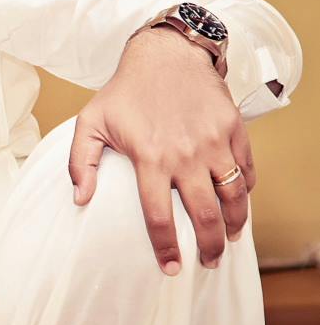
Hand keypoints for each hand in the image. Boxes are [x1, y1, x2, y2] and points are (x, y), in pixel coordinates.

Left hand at [68, 27, 256, 273]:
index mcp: (150, 157)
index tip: (170, 268)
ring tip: (229, 240)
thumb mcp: (90, 121)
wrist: (165, 55)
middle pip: (206, 215)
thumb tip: (79, 199)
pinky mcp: (234, 131)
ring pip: (234, 197)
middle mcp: (186, 155)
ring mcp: (214, 143)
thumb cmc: (124, 91)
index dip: (166, 247)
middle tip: (209, 262)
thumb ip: (80, 162)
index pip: (159, 216)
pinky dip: (245, 191)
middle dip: (211, 247)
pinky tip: (238, 204)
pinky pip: (246, 170)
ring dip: (235, 224)